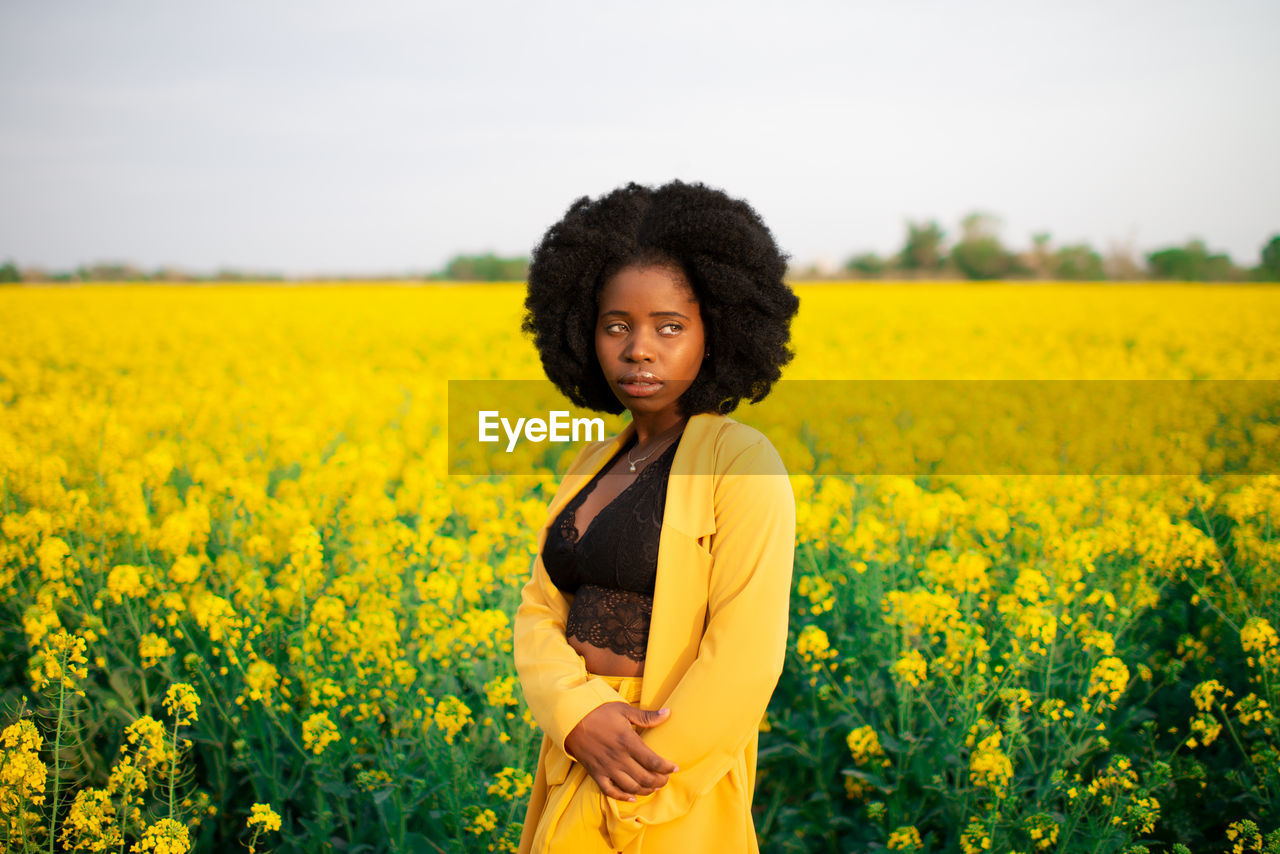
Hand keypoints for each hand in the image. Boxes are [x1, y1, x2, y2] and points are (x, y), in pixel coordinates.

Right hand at [562, 702, 679, 800]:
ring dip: (646, 790)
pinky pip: (611, 791)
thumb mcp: (623, 710)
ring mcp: (607, 768)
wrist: (571, 720)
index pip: (653, 761)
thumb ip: (647, 716)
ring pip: (631, 787)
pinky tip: (632, 797)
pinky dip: (623, 797)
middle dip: (660, 781)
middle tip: (666, 778)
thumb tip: (668, 713)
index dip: (666, 767)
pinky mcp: (596, 774)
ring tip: (654, 786)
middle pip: (645, 778)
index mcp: (627, 741)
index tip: (674, 768)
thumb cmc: (599, 712)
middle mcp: (618, 758)